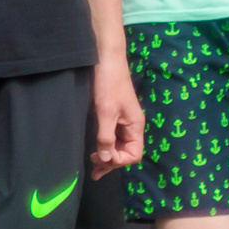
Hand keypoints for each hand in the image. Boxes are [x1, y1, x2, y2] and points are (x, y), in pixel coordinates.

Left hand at [88, 55, 144, 177]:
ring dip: (108, 156)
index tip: (102, 158)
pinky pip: (113, 136)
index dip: (119, 160)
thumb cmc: (108, 83)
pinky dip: (106, 145)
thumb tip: (106, 159)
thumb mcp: (106, 112)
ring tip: (94, 166)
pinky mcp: (115, 114)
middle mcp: (132, 125)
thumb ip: (106, 137)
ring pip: (119, 145)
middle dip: (112, 162)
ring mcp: (124, 120)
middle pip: (127, 152)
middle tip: (94, 170)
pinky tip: (96, 149)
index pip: (133, 154)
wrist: (106, 57)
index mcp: (135, 126)